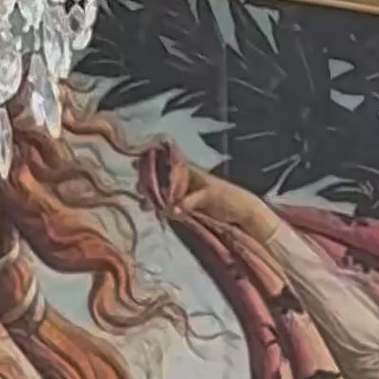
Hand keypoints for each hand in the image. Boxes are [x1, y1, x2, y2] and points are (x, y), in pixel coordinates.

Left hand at [138, 143, 265, 240]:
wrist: (245, 209)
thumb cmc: (221, 206)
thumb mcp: (196, 206)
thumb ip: (180, 206)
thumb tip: (162, 210)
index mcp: (189, 176)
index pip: (167, 168)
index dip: (151, 167)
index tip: (134, 168)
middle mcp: (193, 175)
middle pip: (168, 171)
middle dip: (152, 176)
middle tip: (137, 186)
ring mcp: (203, 182)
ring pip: (178, 183)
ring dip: (163, 191)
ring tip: (148, 200)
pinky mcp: (212, 193)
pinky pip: (194, 198)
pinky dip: (183, 205)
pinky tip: (172, 212)